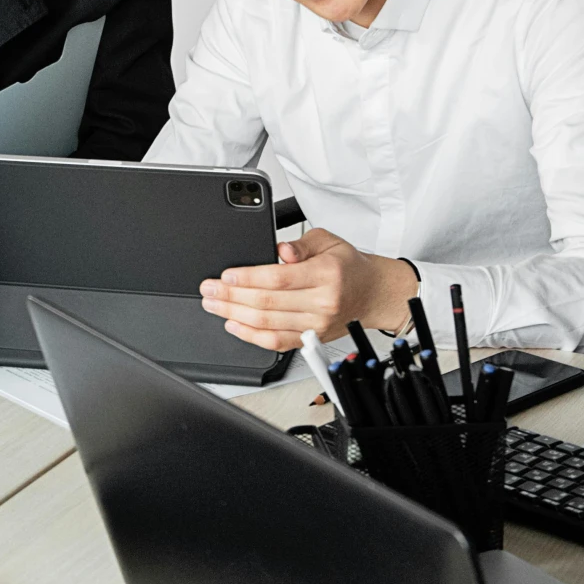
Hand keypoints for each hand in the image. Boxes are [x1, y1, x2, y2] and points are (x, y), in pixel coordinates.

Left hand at [199, 227, 417, 352]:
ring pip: (268, 325)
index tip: (225, 276)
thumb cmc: (349, 266)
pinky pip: (277, 343)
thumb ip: (301, 244)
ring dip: (235, 316)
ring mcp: (316, 324)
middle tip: (209, 290)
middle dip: (231, 297)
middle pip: (267, 303)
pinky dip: (252, 337)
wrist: (374, 293)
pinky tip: (234, 326)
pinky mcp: (311, 339)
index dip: (247, 278)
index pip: (278, 278)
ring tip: (215, 306)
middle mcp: (322, 302)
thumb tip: (280, 250)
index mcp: (325, 274)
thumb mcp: (328, 240)